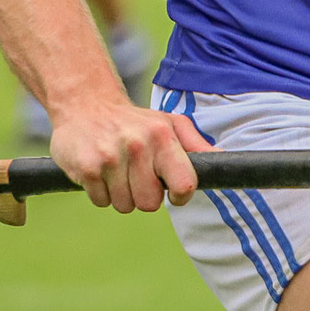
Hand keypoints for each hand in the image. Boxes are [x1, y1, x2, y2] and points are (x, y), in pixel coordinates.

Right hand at [48, 95, 212, 213]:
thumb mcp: (169, 123)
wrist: (85, 105)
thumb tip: (223, 159)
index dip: (180, 195)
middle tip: (137, 175)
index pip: (184, 184)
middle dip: (145, 195)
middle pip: (150, 203)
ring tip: (118, 171)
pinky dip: (101, 193)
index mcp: (162, 136)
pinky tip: (101, 171)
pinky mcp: (86, 169)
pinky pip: (101, 202)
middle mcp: (137, 146)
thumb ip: (196, 144)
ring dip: (122, 194)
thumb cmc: (135, 120)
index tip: (173, 191)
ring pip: (125, 205)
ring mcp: (110, 158)